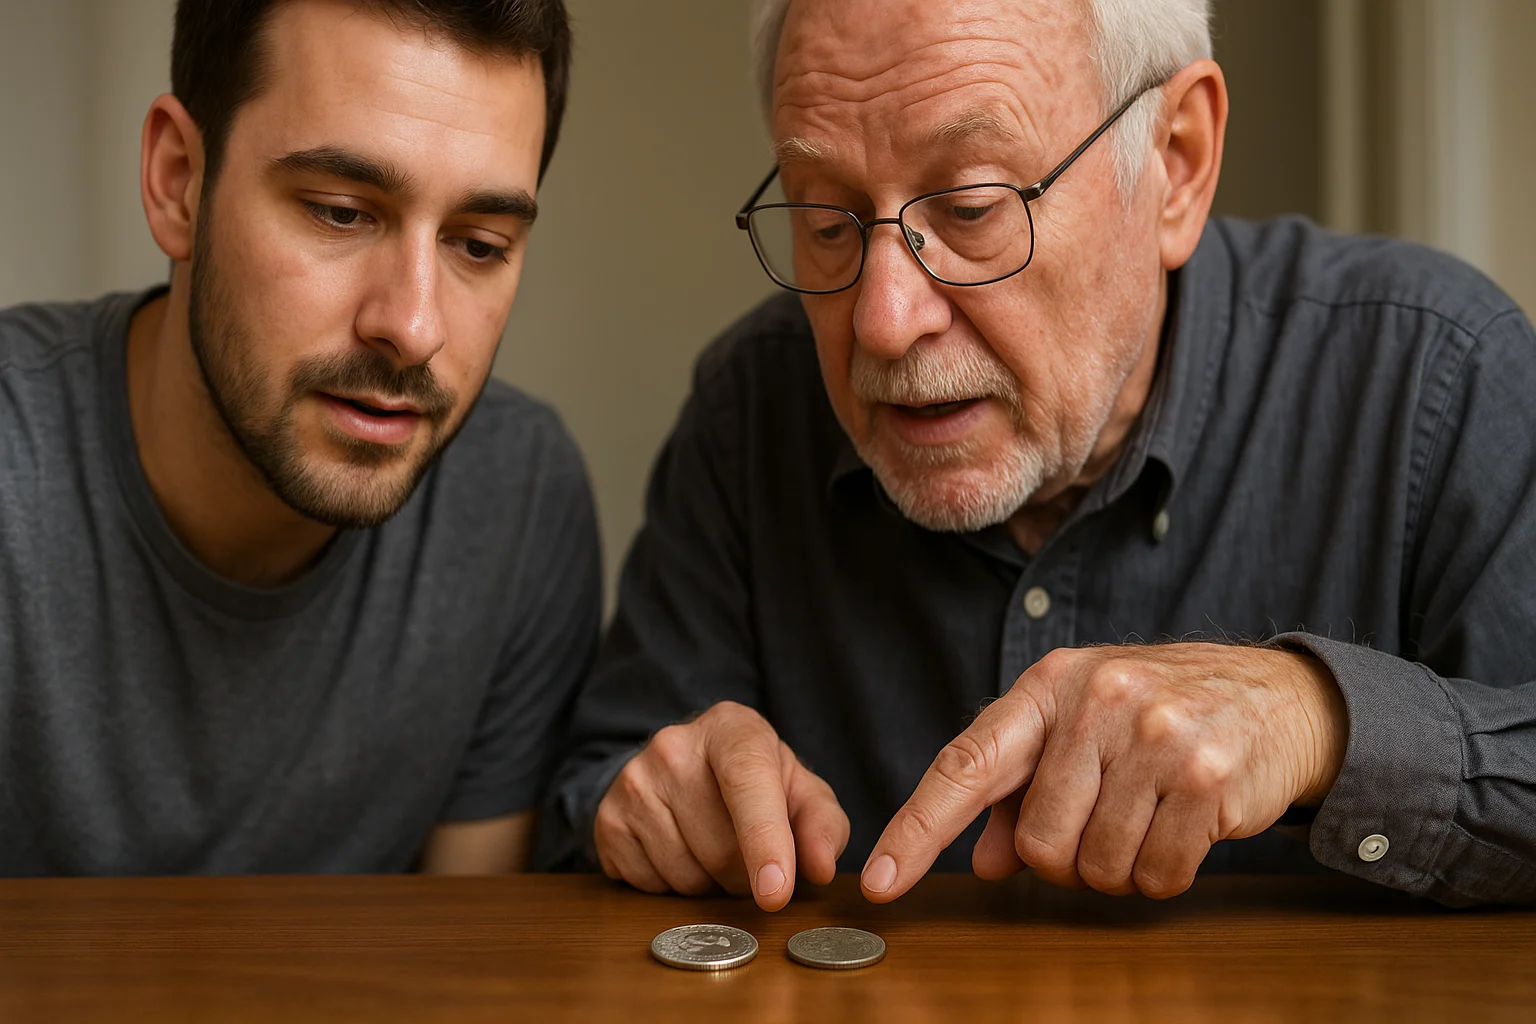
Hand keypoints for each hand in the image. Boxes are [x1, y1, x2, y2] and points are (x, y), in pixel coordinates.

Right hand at [594, 701, 849, 910]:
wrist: (681, 766)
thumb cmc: (753, 782)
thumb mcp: (799, 791)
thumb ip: (823, 825)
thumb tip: (821, 867)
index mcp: (731, 729)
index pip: (749, 784)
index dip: (765, 841)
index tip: (776, 891)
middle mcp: (674, 746)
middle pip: (720, 847)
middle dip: (745, 875)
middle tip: (750, 860)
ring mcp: (633, 781)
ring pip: (686, 875)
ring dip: (710, 886)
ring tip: (713, 853)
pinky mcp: (607, 819)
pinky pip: (650, 886)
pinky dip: (673, 888)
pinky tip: (680, 855)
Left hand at [860, 643, 1346, 901]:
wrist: (1275, 695)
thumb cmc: (1159, 713)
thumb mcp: (1080, 729)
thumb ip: (1019, 790)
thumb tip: (981, 862)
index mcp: (1049, 686)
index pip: (965, 763)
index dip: (918, 827)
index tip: (881, 881)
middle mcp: (1097, 702)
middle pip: (1037, 841)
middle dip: (1064, 858)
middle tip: (1101, 824)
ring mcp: (1156, 737)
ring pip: (1096, 866)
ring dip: (1118, 867)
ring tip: (1146, 817)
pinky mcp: (1209, 778)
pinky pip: (1156, 874)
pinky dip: (1163, 872)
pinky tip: (1182, 828)